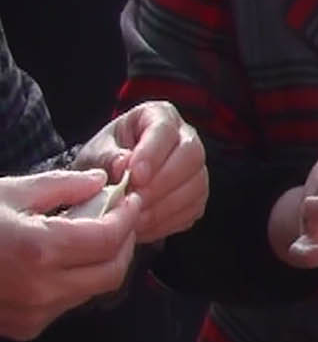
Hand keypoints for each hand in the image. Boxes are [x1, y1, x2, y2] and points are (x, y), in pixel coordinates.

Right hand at [0, 168, 141, 338]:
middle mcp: (41, 289)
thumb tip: (101, 181)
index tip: (131, 199)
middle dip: (124, 242)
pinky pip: (67, 304)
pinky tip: (64, 259)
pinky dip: (77, 281)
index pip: (109, 239)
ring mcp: (33, 314)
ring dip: (102, 262)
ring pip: (92, 290)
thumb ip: (63, 186)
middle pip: (112, 271)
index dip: (127, 217)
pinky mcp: (23, 328)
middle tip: (121, 217)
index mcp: (39, 251)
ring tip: (93, 234)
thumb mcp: (11, 193)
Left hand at [77, 101, 207, 242]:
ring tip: (133, 217)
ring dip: (163, 206)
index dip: (152, 153)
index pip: (165, 130)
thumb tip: (123, 164)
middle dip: (162, 182)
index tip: (134, 175)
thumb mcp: (95, 154)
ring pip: (196, 185)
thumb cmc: (103, 160)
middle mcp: (185, 138)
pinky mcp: (197, 195)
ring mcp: (196, 168)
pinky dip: (167, 221)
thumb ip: (107, 157)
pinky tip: (143, 225)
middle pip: (191, 156)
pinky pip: (192, 209)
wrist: (108, 182)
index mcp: (159, 116)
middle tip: (134, 199)